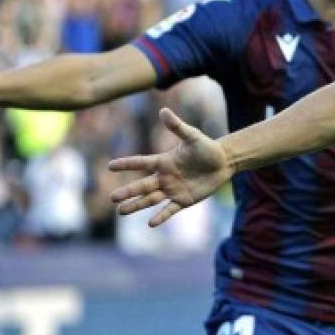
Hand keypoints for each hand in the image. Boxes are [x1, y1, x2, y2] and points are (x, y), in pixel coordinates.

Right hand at [109, 108, 230, 226]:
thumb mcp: (192, 136)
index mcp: (164, 161)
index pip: (141, 162)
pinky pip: (169, 209)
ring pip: (150, 199)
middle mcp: (164, 177)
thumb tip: (163, 110)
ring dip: (136, 205)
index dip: (127, 164)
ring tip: (121, 211)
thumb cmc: (207, 147)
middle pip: (142, 186)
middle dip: (128, 192)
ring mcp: (172, 190)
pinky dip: (160, 216)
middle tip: (112, 198)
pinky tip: (150, 223)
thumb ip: (177, 126)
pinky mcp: (183, 200)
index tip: (110, 166)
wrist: (224, 162)